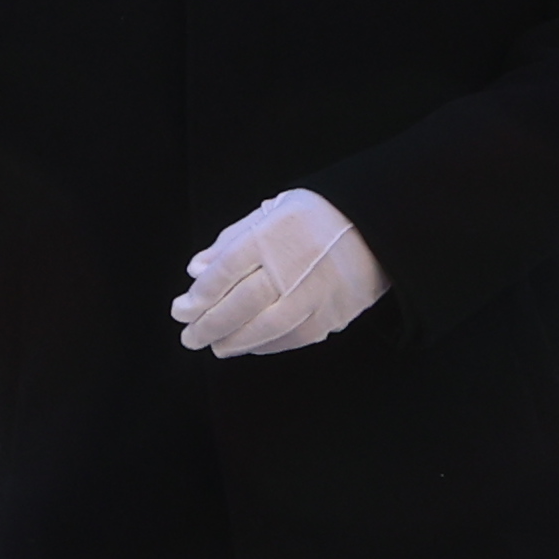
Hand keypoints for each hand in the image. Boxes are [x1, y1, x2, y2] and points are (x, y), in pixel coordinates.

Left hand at [171, 190, 384, 357]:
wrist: (377, 228)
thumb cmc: (315, 218)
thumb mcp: (271, 212)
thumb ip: (231, 240)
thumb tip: (196, 270)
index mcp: (274, 233)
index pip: (226, 271)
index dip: (199, 296)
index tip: (180, 310)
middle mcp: (294, 265)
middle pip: (241, 302)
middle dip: (209, 324)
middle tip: (189, 337)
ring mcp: (316, 293)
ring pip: (266, 327)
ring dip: (234, 341)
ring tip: (214, 346)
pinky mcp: (333, 314)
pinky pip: (292, 337)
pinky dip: (265, 345)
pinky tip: (247, 345)